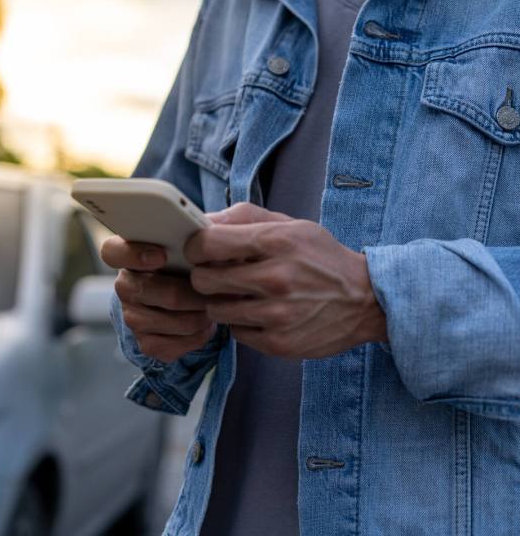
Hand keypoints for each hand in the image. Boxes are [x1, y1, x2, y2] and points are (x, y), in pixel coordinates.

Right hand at [101, 237, 213, 362]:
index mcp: (126, 256)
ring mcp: (132, 318)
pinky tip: (205, 325)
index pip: (112, 252)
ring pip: (177, 321)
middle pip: (160, 293)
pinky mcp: (146, 344)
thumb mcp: (183, 244)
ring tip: (212, 306)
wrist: (179, 299)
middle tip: (215, 289)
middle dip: (196, 293)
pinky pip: (178, 344)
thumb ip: (189, 237)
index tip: (162, 256)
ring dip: (202, 315)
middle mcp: (124, 287)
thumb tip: (209, 243)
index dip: (134, 255)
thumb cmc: (183, 263)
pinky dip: (200, 336)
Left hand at [184, 203, 387, 358]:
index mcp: (276, 242)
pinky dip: (242, 323)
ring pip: (215, 310)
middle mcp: (275, 279)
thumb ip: (243, 218)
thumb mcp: (289, 225)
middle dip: (205, 276)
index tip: (201, 250)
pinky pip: (235, 332)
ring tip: (242, 294)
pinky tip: (260, 313)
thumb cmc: (321, 258)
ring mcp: (276, 316)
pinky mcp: (278, 343)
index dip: (196, 247)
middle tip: (218, 274)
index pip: (206, 244)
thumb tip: (201, 221)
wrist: (366, 301)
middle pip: (203, 281)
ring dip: (222, 302)